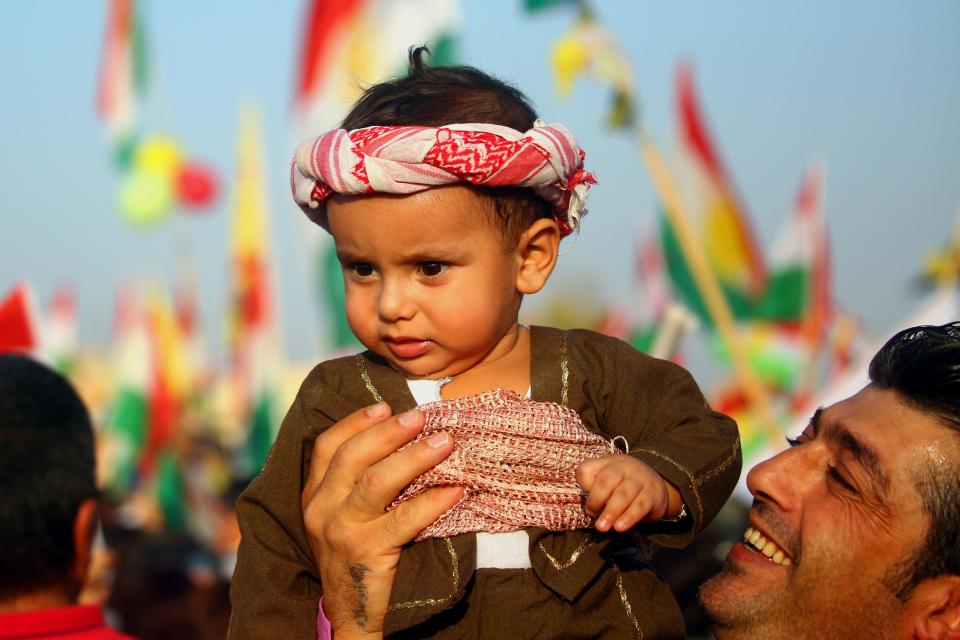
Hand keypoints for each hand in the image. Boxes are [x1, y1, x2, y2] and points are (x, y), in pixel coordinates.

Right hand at [301, 403, 463, 638]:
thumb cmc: (355, 554)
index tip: (385, 406)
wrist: (351, 614)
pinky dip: (432, 502)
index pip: (326, 446)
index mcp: (313, 496)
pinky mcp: (367, 553)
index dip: (355, 422)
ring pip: (378, 482)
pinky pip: (404, 520)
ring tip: (444, 443)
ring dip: (415, 458)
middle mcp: (322, 510)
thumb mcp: (342, 516)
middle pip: (353, 457)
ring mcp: (342, 532)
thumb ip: (355, 482)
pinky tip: (455, 490)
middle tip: (421, 417)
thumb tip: (399, 436)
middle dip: (389, 432)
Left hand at [575, 454, 681, 532]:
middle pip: (607, 479)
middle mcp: (624, 467)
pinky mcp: (653, 494)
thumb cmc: (624, 485)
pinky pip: (640, 505)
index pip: (588, 468)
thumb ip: (595, 488)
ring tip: (602, 526)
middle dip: (596, 498)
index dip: (584, 484)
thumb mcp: (608, 481)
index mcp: (607, 463)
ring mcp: (641, 478)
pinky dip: (628, 517)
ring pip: (623, 493)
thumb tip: (590, 508)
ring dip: (611, 511)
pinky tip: (620, 527)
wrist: (658, 487)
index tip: (586, 504)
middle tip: (592, 514)